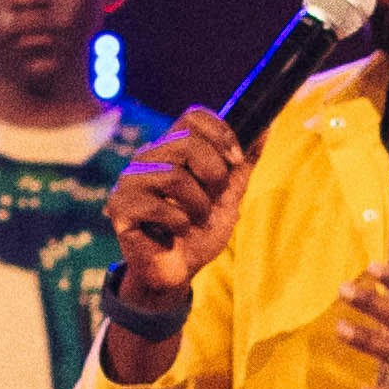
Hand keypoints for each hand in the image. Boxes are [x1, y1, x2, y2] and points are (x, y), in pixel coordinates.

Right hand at [105, 110, 253, 310]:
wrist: (178, 272)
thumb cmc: (199, 232)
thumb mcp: (229, 194)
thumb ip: (244, 163)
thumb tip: (267, 127)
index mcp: (171, 148)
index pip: (193, 116)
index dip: (221, 134)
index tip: (235, 161)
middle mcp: (147, 158)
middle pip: (186, 141)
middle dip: (213, 174)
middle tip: (212, 199)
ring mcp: (130, 181)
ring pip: (174, 176)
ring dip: (198, 205)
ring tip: (194, 220)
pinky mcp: (121, 208)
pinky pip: (159, 206)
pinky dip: (178, 224)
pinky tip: (174, 232)